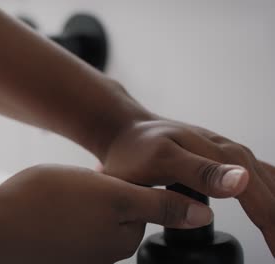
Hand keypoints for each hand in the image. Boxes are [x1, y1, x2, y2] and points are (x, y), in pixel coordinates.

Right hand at [0, 164, 212, 263]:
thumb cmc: (52, 205)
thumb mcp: (115, 196)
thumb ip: (160, 205)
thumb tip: (204, 217)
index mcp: (121, 240)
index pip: (140, 207)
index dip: (125, 184)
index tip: (105, 176)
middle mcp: (101, 253)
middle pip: (113, 213)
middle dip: (100, 193)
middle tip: (78, 182)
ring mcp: (76, 252)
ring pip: (87, 216)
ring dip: (77, 199)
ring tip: (57, 192)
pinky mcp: (54, 248)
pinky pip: (66, 223)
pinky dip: (59, 209)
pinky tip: (43, 202)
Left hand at [101, 118, 273, 255]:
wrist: (126, 130)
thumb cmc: (136, 149)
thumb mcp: (161, 160)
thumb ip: (200, 173)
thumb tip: (243, 182)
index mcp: (222, 155)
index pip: (263, 202)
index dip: (273, 231)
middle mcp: (232, 152)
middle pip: (271, 195)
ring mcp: (229, 153)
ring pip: (269, 185)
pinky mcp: (223, 157)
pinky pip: (260, 177)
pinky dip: (269, 197)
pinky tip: (269, 212)